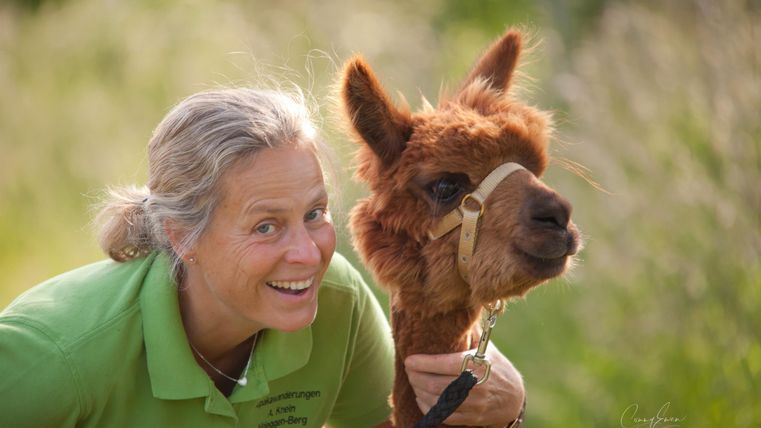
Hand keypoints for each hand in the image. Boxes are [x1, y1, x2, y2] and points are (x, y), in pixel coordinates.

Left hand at [404, 343, 524, 426]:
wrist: (514, 397)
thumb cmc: (495, 366)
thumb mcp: (486, 348)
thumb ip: (469, 333)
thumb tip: (454, 308)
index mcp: (477, 364)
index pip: (443, 364)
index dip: (422, 363)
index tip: (409, 360)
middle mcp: (474, 385)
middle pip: (435, 384)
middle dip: (416, 377)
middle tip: (409, 370)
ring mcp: (473, 404)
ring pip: (436, 400)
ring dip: (419, 391)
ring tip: (413, 382)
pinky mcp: (470, 418)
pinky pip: (443, 415)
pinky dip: (427, 407)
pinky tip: (421, 397)